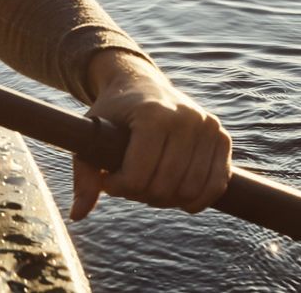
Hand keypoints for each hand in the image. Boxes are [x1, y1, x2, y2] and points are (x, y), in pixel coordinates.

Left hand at [70, 49, 231, 218]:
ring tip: (150, 184)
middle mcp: (186, 118)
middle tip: (130, 182)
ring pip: (190, 190)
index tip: (108, 179)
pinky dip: (197, 199)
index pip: (137, 176)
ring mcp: (208, 126)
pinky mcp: (222, 137)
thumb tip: (78, 215)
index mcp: (153, 114)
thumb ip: (84, 176)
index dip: (118, 188)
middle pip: (164, 187)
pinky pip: (216, 185)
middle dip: (141, 194)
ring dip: (167, 199)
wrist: (141, 85)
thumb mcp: (90, 138)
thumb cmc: (113, 114)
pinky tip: (177, 195)